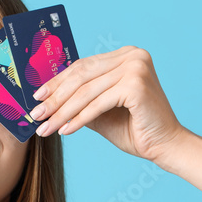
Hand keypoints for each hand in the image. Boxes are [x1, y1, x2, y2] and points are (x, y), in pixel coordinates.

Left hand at [28, 46, 188, 165]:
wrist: (165, 146)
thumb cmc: (135, 129)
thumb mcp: (100, 110)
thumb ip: (80, 100)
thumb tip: (46, 99)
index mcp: (125, 55)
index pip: (83, 66)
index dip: (57, 81)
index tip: (37, 96)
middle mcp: (132, 55)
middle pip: (82, 76)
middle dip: (55, 98)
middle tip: (36, 114)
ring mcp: (136, 67)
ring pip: (86, 92)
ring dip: (62, 112)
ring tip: (45, 127)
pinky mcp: (136, 85)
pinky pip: (97, 104)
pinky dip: (79, 119)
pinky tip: (65, 131)